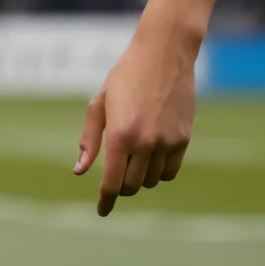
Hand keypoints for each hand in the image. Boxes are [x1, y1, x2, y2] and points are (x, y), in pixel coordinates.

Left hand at [73, 23, 197, 215]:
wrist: (165, 53)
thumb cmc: (126, 75)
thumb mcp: (100, 103)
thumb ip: (90, 139)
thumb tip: (80, 170)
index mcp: (119, 134)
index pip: (111, 182)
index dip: (105, 200)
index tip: (102, 211)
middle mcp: (144, 142)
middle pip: (132, 186)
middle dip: (121, 186)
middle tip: (116, 177)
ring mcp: (167, 142)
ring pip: (152, 181)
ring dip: (141, 178)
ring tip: (134, 160)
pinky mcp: (184, 138)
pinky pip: (170, 171)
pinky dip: (160, 172)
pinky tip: (152, 159)